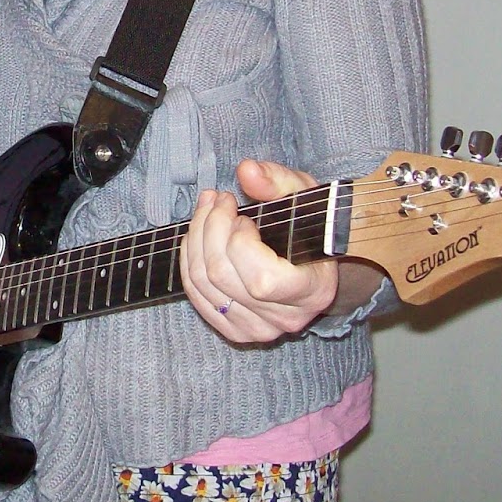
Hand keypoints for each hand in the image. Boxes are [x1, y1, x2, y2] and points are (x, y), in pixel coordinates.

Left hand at [180, 159, 338, 342]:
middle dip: (210, 227)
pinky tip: (197, 236)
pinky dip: (189, 260)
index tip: (244, 216)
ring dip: (196, 237)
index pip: (261, 279)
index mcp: (312, 291)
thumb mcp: (303, 195)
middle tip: (217, 199)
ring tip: (207, 208)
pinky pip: (196, 296)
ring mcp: (259, 329)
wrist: (311, 261)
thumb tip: (246, 170)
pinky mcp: (236, 331)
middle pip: (222, 275)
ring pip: (203, 283)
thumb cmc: (309, 226)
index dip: (240, 241)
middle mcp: (286, 318)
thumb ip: (277, 181)